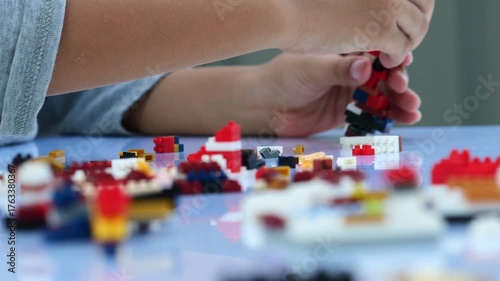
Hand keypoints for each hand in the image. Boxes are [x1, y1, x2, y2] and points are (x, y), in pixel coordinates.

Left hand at [256, 53, 419, 136]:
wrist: (266, 107)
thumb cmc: (283, 79)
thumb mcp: (311, 69)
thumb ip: (338, 69)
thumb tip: (366, 67)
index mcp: (344, 50)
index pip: (375, 51)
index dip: (392, 57)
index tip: (403, 63)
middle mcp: (350, 69)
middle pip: (384, 73)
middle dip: (398, 81)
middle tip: (402, 88)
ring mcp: (350, 90)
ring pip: (383, 94)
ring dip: (400, 100)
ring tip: (412, 107)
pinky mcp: (348, 111)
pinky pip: (374, 113)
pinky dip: (390, 116)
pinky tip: (407, 118)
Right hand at [282, 0, 433, 66]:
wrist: (283, 13)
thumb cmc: (299, 1)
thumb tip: (368, 6)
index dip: (414, 3)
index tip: (403, 17)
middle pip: (425, 2)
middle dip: (417, 21)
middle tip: (404, 36)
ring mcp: (387, 4)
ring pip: (418, 27)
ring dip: (408, 41)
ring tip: (393, 50)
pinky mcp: (380, 29)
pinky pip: (403, 48)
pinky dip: (396, 57)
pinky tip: (384, 60)